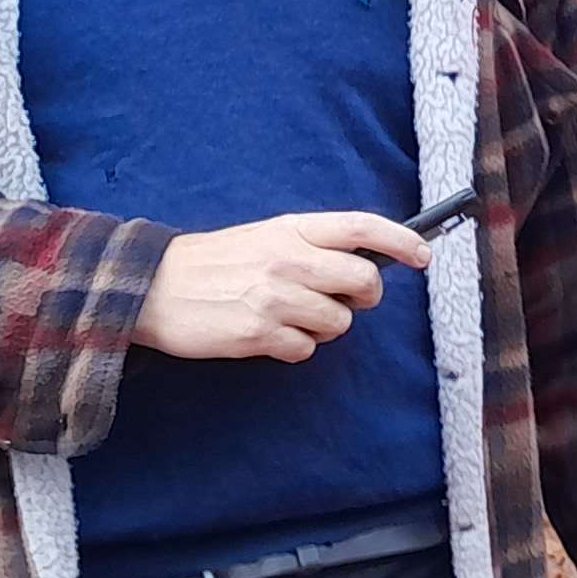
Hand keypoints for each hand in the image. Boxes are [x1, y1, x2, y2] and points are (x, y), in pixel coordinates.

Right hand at [131, 211, 429, 361]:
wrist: (154, 287)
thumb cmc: (215, 262)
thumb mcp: (266, 236)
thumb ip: (312, 244)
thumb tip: (365, 261)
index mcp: (292, 229)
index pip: (362, 227)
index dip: (401, 240)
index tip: (423, 256)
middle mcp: (288, 260)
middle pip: (364, 282)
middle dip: (365, 298)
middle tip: (349, 300)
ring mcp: (274, 298)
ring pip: (339, 323)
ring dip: (323, 326)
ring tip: (289, 315)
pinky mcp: (258, 333)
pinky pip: (305, 349)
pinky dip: (294, 347)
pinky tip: (268, 334)